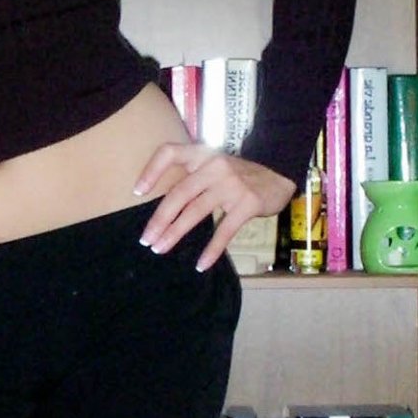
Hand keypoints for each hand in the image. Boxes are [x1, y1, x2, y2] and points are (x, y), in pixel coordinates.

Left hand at [134, 143, 295, 270]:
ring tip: (160, 249)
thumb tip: (165, 207)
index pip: (169, 152)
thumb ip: (194, 176)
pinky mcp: (247, 203)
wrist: (280, 174)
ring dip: (175, 233)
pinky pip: (224, 230)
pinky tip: (201, 264)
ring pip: (196, 212)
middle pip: (179, 193)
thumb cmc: (240, 174)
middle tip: (146, 239)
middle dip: (160, 219)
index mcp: (203, 154)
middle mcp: (214, 166)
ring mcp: (232, 184)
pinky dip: (211, 250)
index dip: (151, 170)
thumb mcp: (215, 166)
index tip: (137, 192)